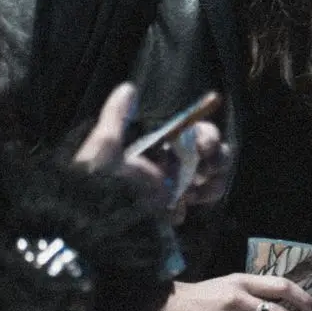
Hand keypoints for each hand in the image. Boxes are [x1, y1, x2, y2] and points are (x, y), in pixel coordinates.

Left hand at [72, 86, 230, 216]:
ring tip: (198, 189)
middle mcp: (167, 165)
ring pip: (210, 179)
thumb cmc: (99, 181)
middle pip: (209, 156)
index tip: (205, 145)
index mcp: (155, 145)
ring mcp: (173, 190)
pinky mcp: (173, 211)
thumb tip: (128, 88)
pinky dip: (199, 201)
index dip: (206, 136)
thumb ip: (117, 116)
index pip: (193, 134)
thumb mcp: (105, 145)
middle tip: (208, 167)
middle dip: (217, 158)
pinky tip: (184, 204)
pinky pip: (198, 202)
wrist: (95, 222)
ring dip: (213, 181)